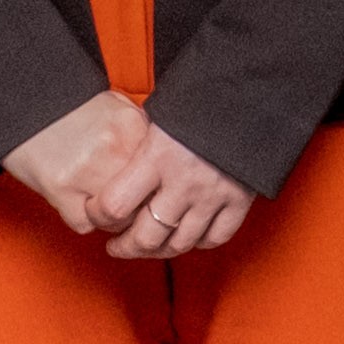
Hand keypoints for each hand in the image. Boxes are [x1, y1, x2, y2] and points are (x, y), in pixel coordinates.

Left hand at [1, 92, 258, 260]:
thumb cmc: (197, 99)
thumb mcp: (157, 116)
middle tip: (116, 245)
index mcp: (156, 157)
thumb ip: (138, 149)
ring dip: (159, 250)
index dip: (98, 216)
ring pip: (180, 244)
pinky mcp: (239, 201)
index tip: (95, 213)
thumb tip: (112, 172)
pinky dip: (199, 243)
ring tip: (148, 245)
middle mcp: (183, 182)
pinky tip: (187, 237)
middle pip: (146, 237)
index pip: (114, 206)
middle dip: (125, 247)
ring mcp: (213, 195)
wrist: (247, 92)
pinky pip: (215, 238)